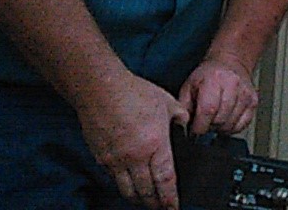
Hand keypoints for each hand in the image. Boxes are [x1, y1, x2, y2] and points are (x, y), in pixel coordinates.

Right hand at [76, 73, 188, 209]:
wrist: (101, 89)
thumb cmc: (133, 92)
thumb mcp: (168, 102)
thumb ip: (180, 118)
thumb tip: (186, 129)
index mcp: (155, 143)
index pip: (165, 180)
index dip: (170, 198)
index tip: (174, 207)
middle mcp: (135, 156)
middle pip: (146, 191)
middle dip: (155, 204)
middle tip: (162, 208)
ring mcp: (116, 159)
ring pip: (128, 190)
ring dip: (138, 199)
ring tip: (146, 201)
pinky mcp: (101, 158)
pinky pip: (113, 179)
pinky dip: (123, 186)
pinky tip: (129, 185)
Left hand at [179, 54, 258, 134]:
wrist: (229, 63)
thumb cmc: (208, 75)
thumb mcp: (188, 86)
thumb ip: (183, 107)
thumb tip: (181, 126)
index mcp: (214, 79)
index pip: (208, 110)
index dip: (199, 126)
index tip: (194, 129)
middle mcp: (233, 85)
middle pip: (220, 119)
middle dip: (209, 127)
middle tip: (204, 122)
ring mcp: (245, 93)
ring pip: (231, 124)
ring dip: (220, 128)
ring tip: (215, 119)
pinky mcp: (253, 101)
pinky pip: (242, 125)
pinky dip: (232, 128)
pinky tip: (226, 120)